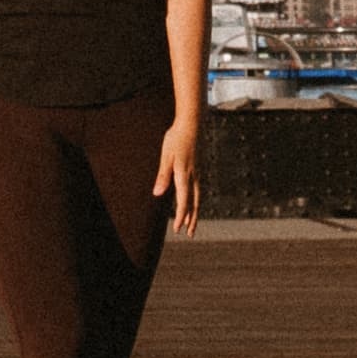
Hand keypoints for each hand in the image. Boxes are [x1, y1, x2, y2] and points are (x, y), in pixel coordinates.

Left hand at [153, 119, 199, 236]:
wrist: (192, 124)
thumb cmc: (175, 139)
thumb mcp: (166, 156)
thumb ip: (162, 176)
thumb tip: (158, 194)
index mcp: (184, 174)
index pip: (184, 200)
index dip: (181, 216)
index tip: (177, 229)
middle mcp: (194, 176)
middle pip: (195, 203)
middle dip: (192, 219)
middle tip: (189, 234)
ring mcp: (198, 172)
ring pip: (198, 197)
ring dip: (195, 211)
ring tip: (192, 223)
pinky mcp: (198, 169)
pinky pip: (197, 189)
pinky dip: (195, 200)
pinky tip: (192, 203)